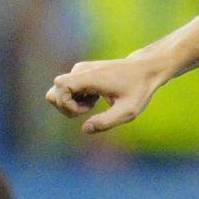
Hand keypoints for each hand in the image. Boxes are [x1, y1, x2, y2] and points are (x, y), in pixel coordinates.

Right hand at [47, 55, 169, 134]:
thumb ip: (106, 122)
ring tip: (94, 102)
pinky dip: (77, 99)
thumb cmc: (139, 89)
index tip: (86, 110)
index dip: (65, 104)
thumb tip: (85, 129)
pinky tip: (95, 97)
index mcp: (89, 76)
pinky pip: (67, 91)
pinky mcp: (81, 73)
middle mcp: (80, 70)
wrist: (145, 69)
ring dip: (72, 104)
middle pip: (53, 93)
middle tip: (88, 108)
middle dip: (66, 108)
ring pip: (59, 93)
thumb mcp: (128, 110)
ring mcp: (79, 70)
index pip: (59, 87)